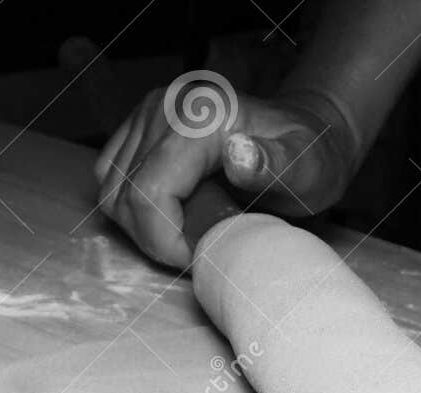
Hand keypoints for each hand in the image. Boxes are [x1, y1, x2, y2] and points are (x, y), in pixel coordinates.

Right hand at [93, 84, 357, 266]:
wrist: (308, 131)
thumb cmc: (310, 157)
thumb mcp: (307, 169)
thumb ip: (275, 165)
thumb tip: (237, 155)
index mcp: (201, 117)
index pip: (149, 193)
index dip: (166, 241)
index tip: (199, 259)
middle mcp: (165, 106)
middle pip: (125, 194)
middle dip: (154, 239)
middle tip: (196, 253)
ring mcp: (148, 113)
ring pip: (111, 189)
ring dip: (142, 227)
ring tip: (187, 234)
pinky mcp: (139, 125)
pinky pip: (110, 176)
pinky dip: (132, 207)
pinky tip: (172, 216)